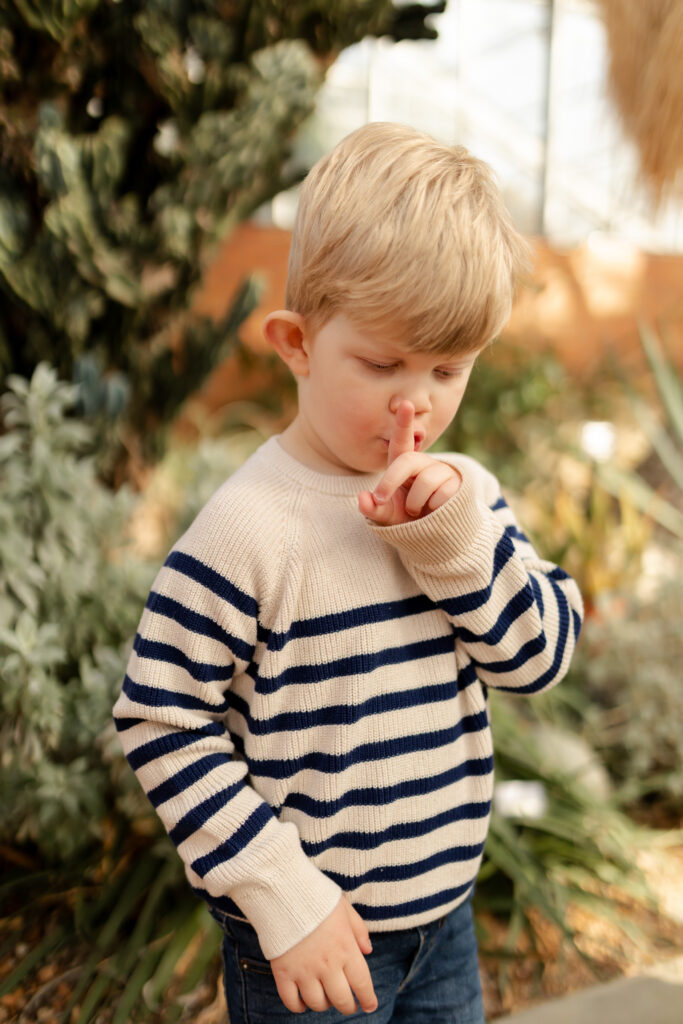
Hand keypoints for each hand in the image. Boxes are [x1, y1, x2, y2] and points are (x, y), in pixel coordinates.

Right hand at [270, 896, 377, 1014]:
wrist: (284, 890)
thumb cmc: (317, 897)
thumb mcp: (345, 908)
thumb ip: (359, 930)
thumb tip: (368, 950)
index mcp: (345, 948)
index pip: (362, 984)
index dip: (368, 999)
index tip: (370, 1005)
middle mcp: (327, 964)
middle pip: (341, 1000)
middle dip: (348, 1006)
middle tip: (349, 1005)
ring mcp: (304, 971)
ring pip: (317, 1003)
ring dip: (324, 1005)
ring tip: (325, 997)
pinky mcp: (283, 972)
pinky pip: (291, 1001)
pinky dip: (298, 1007)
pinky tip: (302, 1002)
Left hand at [358, 401, 460, 525]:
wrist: (436, 532)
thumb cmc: (407, 518)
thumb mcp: (387, 515)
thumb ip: (373, 509)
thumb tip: (363, 500)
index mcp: (403, 464)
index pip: (401, 441)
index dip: (404, 422)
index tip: (406, 404)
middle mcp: (423, 462)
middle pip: (407, 462)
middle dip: (391, 480)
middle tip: (381, 499)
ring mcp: (441, 471)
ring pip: (424, 482)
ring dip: (415, 504)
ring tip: (418, 511)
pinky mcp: (457, 484)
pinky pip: (441, 495)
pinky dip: (433, 509)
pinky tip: (435, 511)